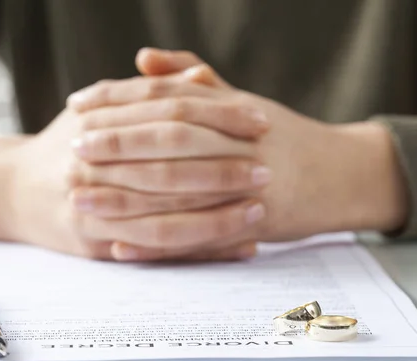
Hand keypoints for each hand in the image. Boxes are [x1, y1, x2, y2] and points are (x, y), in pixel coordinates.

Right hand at [0, 69, 269, 259]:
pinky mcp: (98, 244)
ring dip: (217, 217)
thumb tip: (201, 74)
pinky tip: (241, 247)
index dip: (218, 117)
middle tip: (266, 171)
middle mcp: (93, 166)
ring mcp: (94, 210)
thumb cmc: (68, 145)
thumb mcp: (101, 110)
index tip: (259, 121)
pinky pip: (160, 251)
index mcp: (99, 123)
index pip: (168, 115)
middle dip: (221, 171)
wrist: (14, 191)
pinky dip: (203, 250)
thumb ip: (150, 92)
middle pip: (169, 168)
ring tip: (259, 212)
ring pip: (166, 218)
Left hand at [68, 49, 409, 259]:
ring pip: (181, 191)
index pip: (169, 97)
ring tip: (82, 198)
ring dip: (126, 196)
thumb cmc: (286, 137)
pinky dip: (157, 245)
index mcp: (235, 108)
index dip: (120, 97)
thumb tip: (143, 58)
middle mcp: (242, 142)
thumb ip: (193, 80)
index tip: (79, 103)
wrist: (343, 175)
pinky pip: (200, 237)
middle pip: (171, 138)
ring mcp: (250, 185)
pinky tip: (120, 246)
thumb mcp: (243, 102)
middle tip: (74, 147)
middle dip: (118, 141)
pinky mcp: (254, 224)